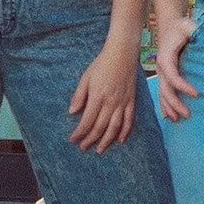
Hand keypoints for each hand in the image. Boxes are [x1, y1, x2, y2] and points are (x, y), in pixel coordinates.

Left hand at [69, 37, 138, 152]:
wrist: (122, 54)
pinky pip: (129, 120)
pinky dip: (126, 132)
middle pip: (100, 127)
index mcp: (97, 97)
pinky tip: (121, 140)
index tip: (72, 140)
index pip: (87, 121)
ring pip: (115, 127)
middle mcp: (111, 103)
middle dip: (90, 140)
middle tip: (83, 147)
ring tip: (100, 149)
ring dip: (107, 140)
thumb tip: (72, 112)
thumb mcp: (85, 78)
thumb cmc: (101, 64)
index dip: (79, 133)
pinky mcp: (131, 101)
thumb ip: (79, 96)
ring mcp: (122, 103)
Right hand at [155, 15, 199, 121]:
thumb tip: (200, 34)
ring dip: (169, 107)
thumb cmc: (181, 26)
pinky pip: (162, 92)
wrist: (170, 25)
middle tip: (188, 114)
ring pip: (162, 93)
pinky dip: (165, 105)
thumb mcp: (187, 25)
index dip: (182, 86)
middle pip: (165, 89)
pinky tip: (169, 116)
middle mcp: (161, 67)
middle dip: (175, 103)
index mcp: (165, 57)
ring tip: (179, 119)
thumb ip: (193, 30)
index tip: (196, 94)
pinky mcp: (164, 76)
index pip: (172, 75)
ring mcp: (161, 72)